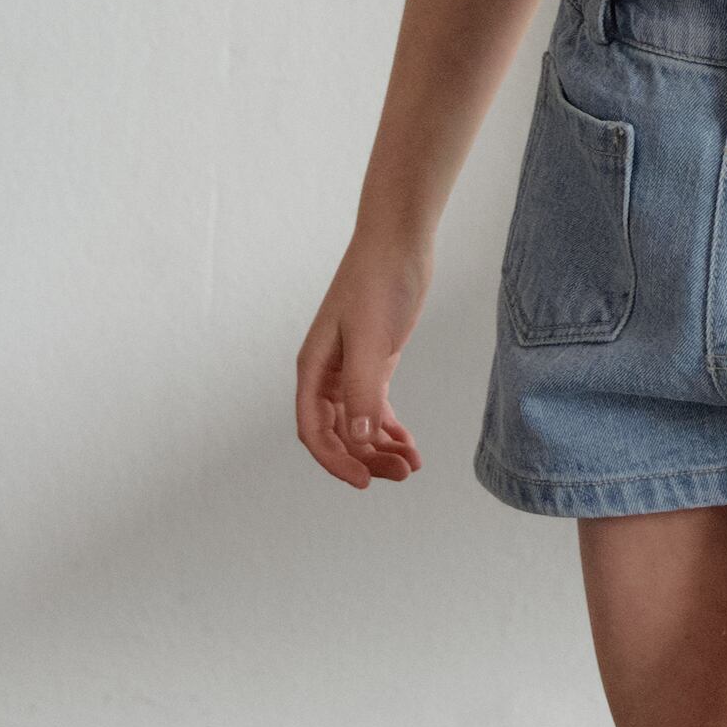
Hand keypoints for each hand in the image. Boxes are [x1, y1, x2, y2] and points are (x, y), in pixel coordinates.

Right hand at [295, 234, 430, 489]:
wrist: (399, 243)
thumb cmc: (378, 282)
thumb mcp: (371, 337)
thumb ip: (363, 387)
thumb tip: (358, 435)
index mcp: (313, 368)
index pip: (314, 430)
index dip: (335, 461)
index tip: (364, 482)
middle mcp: (326, 374)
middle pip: (338, 433)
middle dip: (366, 459)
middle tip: (402, 474)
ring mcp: (349, 369)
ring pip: (358, 424)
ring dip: (381, 449)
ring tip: (412, 465)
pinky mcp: (374, 362)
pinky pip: (375, 408)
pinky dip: (391, 429)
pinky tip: (410, 445)